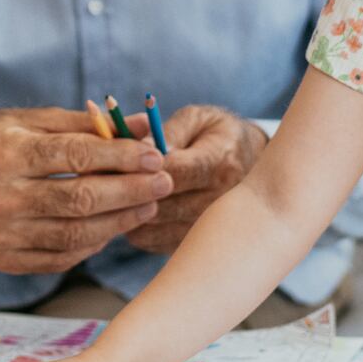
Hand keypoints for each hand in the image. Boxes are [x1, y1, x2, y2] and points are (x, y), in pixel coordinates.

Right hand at [0, 108, 173, 274]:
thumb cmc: (3, 139)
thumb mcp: (36, 120)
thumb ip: (90, 125)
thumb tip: (147, 127)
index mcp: (7, 152)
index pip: (75, 156)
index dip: (120, 158)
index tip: (155, 157)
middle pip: (80, 200)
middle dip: (130, 192)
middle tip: (164, 183)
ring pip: (76, 235)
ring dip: (120, 221)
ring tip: (148, 204)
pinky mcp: (2, 259)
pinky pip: (62, 257)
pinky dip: (94, 243)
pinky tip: (114, 225)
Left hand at [124, 105, 267, 254]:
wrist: (256, 171)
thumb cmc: (218, 137)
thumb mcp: (199, 119)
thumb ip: (171, 130)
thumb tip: (144, 148)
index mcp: (220, 161)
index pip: (175, 172)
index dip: (141, 167)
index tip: (118, 157)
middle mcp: (221, 198)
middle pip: (162, 204)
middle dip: (129, 190)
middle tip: (106, 177)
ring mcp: (212, 226)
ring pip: (155, 227)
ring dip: (129, 212)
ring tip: (117, 192)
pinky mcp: (198, 243)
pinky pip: (156, 243)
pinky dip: (137, 228)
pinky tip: (133, 209)